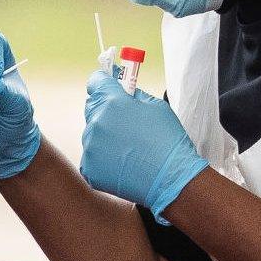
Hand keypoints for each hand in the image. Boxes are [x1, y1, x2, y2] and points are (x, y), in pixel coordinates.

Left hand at [81, 71, 207, 223]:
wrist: (171, 179)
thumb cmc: (168, 141)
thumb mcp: (156, 106)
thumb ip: (133, 94)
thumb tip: (122, 88)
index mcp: (113, 102)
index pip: (96, 82)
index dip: (104, 82)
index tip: (110, 86)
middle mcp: (97, 122)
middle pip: (92, 106)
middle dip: (106, 109)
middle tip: (125, 121)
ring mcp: (90, 146)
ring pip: (92, 132)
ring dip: (105, 135)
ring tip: (129, 147)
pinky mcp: (89, 167)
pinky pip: (92, 155)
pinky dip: (104, 157)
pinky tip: (124, 162)